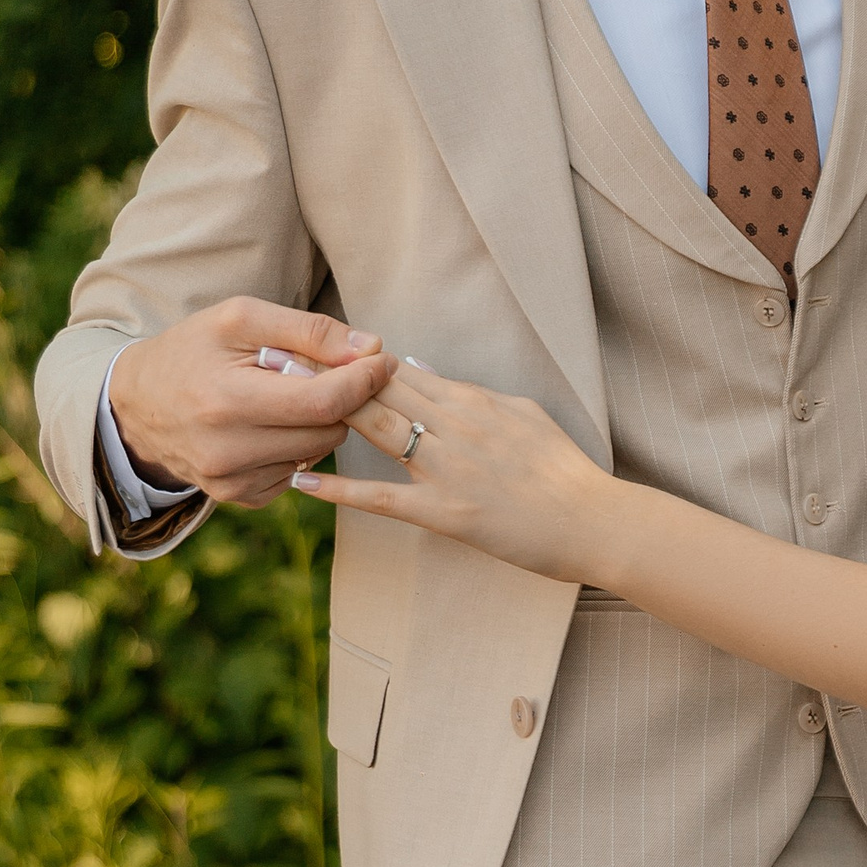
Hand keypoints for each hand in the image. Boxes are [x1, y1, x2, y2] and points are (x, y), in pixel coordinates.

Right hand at [107, 300, 397, 507]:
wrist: (135, 407)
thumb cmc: (192, 351)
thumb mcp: (239, 319)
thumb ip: (307, 329)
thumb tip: (371, 346)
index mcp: (226, 402)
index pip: (324, 401)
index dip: (364, 380)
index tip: (382, 359)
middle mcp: (228, 452)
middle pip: (329, 429)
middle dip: (343, 399)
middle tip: (333, 372)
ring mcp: (232, 482)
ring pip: (320, 452)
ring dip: (321, 422)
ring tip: (292, 394)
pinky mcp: (239, 497)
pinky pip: (300, 472)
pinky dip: (299, 446)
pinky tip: (274, 423)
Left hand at [292, 361, 620, 584]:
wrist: (594, 520)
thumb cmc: (563, 471)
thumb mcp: (522, 414)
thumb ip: (468, 394)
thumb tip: (417, 370)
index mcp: (474, 401)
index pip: (401, 370)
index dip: (351, 358)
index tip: (307, 346)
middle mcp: (456, 426)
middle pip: (379, 390)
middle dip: (323, 373)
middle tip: (272, 358)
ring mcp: (448, 469)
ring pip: (376, 430)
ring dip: (322, 414)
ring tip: (273, 402)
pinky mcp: (445, 512)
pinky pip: (382, 497)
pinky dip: (338, 488)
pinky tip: (302, 481)